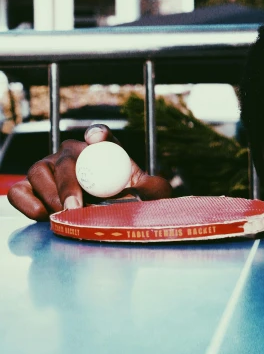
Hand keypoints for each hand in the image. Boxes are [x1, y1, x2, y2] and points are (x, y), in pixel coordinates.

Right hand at [7, 124, 171, 220]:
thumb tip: (145, 184)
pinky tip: (42, 215)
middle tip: (75, 206)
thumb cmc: (127, 202)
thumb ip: (152, 187)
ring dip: (49, 194)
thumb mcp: (148, 195)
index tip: (97, 138)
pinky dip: (27, 203)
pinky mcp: (30, 188)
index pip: (100, 134)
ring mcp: (49, 169)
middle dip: (68, 182)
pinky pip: (19, 190)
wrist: (103, 220)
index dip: (98, 133)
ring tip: (63, 214)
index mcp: (102, 149)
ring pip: (38, 171)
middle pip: (66, 157)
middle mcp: (73, 154)